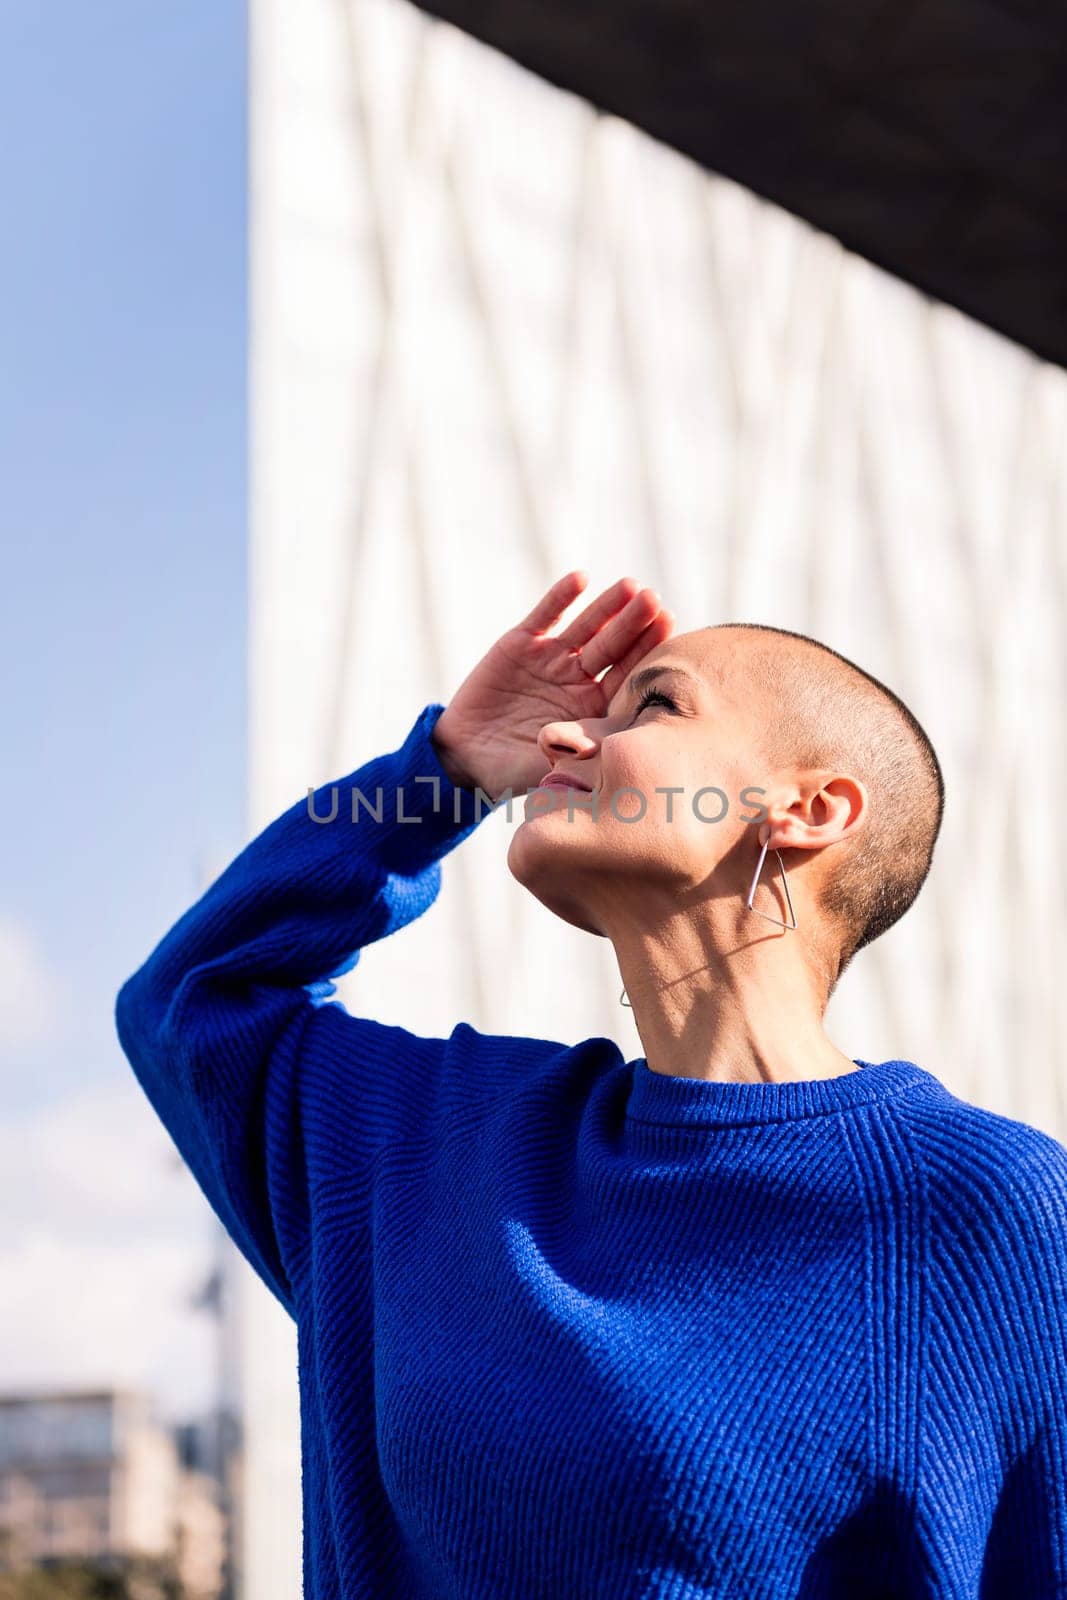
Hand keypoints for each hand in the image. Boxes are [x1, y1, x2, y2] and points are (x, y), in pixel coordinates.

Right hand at [430, 572, 674, 801]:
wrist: (461, 755)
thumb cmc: (509, 770)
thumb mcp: (546, 766)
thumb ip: (574, 755)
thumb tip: (610, 751)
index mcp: (591, 709)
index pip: (625, 676)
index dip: (645, 652)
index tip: (668, 628)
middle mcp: (577, 679)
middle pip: (612, 646)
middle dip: (633, 623)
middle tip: (654, 601)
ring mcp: (551, 659)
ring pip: (586, 627)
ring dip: (607, 606)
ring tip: (629, 586)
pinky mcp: (521, 644)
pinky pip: (545, 616)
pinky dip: (561, 597)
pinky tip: (581, 579)